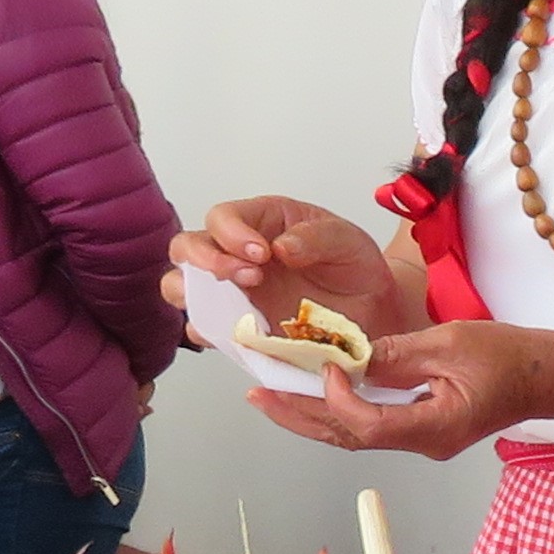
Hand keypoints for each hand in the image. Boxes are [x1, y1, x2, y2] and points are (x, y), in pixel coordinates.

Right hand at [173, 194, 408, 343]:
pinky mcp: (237, 327)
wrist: (371, 310)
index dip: (231, 233)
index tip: (261, 253)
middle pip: (186, 248)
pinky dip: (211, 333)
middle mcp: (235, 253)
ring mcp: (231, 291)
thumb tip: (281, 247)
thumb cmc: (352, 265)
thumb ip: (317, 238)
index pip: (222, 217)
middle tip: (249, 278)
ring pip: (181, 287)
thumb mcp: (347, 241)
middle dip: (206, 261)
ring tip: (233, 308)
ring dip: (195, 296)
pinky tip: (236, 336)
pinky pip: (206, 329)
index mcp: (260, 221)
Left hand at [244, 317, 553, 461]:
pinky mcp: (421, 430)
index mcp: (435, 427)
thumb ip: (397, 353)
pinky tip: (312, 396)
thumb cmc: (510, 356)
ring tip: (270, 397)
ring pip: (354, 436)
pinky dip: (337, 411)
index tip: (328, 366)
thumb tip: (349, 358)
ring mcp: (422, 441)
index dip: (337, 399)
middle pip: (349, 439)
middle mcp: (424, 444)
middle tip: (258, 395)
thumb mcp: (450, 343)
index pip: (368, 425)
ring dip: (311, 416)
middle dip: (301, 416)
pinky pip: (370, 426)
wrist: (547, 376)